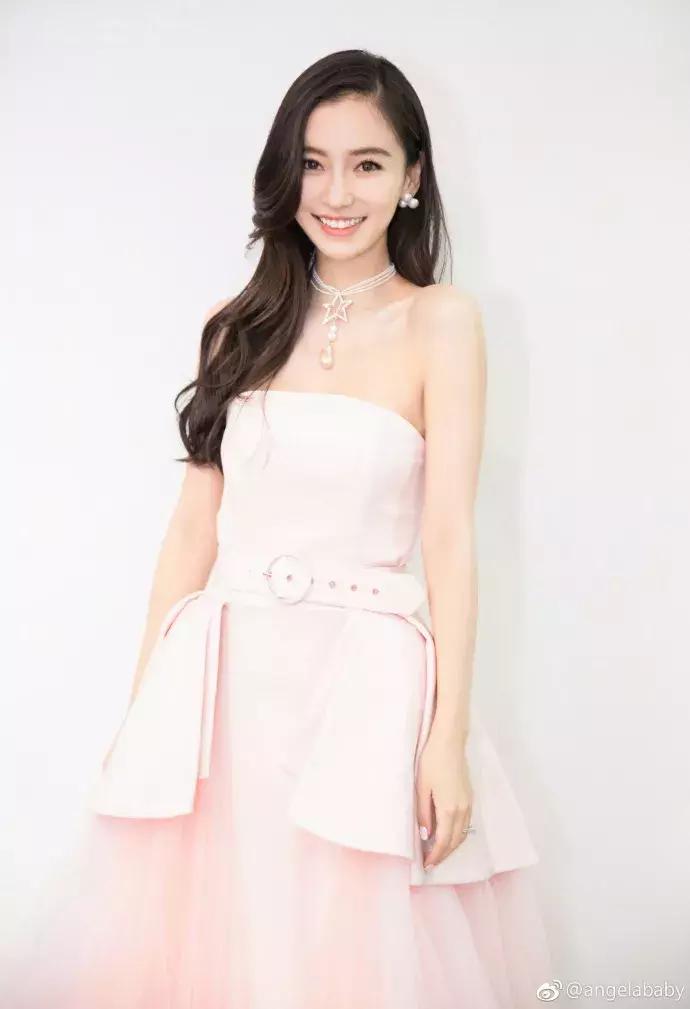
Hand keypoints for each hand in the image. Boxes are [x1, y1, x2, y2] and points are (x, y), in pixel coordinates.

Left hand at [415, 724, 472, 870]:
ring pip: (462, 833)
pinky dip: (457, 834)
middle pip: (455, 841)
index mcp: (449, 809)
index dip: (435, 855)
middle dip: (443, 854)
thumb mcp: (422, 788)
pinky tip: (448, 834)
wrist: (449, 741)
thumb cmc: (432, 761)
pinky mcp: (469, 796)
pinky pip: (465, 824)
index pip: (443, 841)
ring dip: (451, 846)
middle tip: (431, 863)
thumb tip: (426, 835)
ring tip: (438, 852)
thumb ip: (424, 813)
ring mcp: (468, 803)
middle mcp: (462, 809)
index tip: (426, 865)